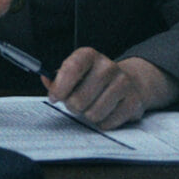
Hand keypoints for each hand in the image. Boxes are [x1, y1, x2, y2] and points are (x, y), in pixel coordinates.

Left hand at [42, 50, 178, 129]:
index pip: (71, 69)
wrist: (130, 82)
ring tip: (92, 107)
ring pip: (93, 114)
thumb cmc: (93, 79)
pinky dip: (103, 122)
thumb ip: (57, 78)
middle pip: (79, 99)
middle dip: (73, 106)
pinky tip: (106, 113)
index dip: (60, 87)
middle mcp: (108, 66)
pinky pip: (108, 122)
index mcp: (89, 56)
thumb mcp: (75, 73)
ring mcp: (123, 84)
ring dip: (88, 115)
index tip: (54, 98)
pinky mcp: (133, 102)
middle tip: (75, 104)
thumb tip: (46, 79)